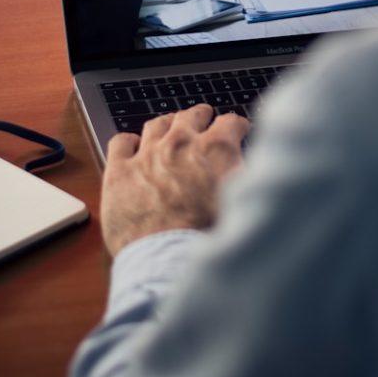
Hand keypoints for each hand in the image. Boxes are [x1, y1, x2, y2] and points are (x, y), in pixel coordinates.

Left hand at [100, 106, 249, 256]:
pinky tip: (132, 146)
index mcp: (216, 149)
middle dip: (201, 116)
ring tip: (170, 127)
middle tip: (205, 119)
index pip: (230, 122)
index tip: (237, 130)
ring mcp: (147, 155)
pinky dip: (128, 142)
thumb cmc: (210, 238)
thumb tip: (257, 167)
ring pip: (157, 124)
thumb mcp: (245, 201)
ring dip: (167, 123)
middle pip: (192, 115)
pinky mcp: (119, 172)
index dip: (237, 126)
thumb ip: (248, 175)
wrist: (169, 261)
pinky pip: (120, 143)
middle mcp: (181, 144)